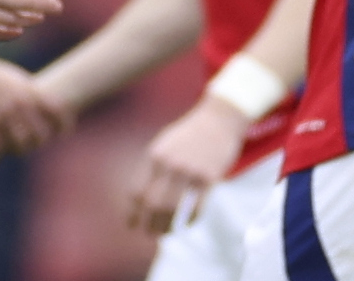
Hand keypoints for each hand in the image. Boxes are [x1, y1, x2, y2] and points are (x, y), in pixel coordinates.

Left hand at [125, 95, 250, 234]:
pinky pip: (197, 206)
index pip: (137, 192)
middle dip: (148, 223)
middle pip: (152, 204)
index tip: (133, 225)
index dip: (133, 213)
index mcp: (155, 155)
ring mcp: (191, 170)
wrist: (220, 118)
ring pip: (173, 208)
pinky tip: (189, 223)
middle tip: (149, 234)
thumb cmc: (190, 133)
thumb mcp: (164, 144)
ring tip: (167, 233)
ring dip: (168, 226)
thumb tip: (140, 200)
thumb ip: (153, 169)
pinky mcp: (210, 176)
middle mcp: (170, 164)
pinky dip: (191, 219)